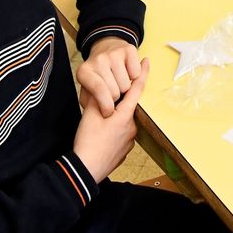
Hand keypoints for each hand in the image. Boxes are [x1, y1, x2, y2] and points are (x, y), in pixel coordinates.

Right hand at [73, 56, 149, 180]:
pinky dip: (112, 131)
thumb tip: (101, 90)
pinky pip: (120, 134)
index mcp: (125, 116)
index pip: (136, 90)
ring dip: (113, 119)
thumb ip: (98, 99)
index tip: (146, 62)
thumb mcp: (90, 116)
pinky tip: (99, 137)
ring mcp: (129, 140)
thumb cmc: (88, 143)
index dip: (142, 74)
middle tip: (101, 106)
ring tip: (96, 126)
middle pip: (126, 107)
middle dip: (116, 103)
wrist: (85, 170)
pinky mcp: (124, 150)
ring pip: (122, 122)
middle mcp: (131, 127)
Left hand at [78, 37, 141, 117]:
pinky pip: (137, 73)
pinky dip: (135, 77)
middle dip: (117, 97)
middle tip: (113, 92)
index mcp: (84, 72)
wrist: (106, 49)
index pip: (98, 90)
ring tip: (119, 81)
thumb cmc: (98, 76)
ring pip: (127, 84)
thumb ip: (90, 104)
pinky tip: (127, 72)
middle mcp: (98, 60)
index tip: (108, 112)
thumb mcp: (87, 91)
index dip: (106, 105)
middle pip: (115, 91)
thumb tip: (102, 111)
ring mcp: (114, 53)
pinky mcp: (128, 49)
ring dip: (126, 88)